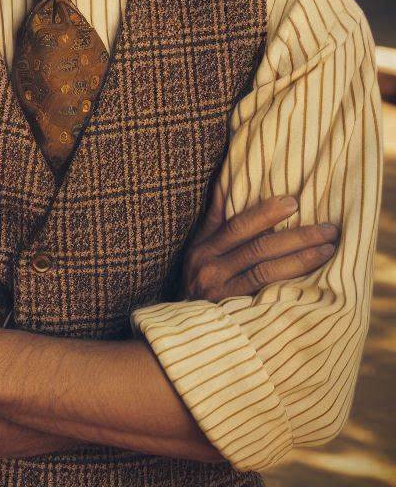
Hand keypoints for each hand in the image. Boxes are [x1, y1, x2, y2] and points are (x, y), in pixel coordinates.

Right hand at [181, 191, 337, 302]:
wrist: (185, 331)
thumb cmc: (196, 282)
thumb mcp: (196, 250)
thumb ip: (214, 221)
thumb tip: (226, 183)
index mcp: (202, 249)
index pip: (237, 225)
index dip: (265, 213)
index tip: (294, 202)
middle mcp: (210, 270)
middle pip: (259, 248)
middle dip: (297, 236)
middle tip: (328, 229)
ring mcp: (223, 294)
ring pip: (267, 272)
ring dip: (302, 259)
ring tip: (329, 249)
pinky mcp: (237, 315)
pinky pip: (269, 297)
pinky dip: (293, 286)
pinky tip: (317, 281)